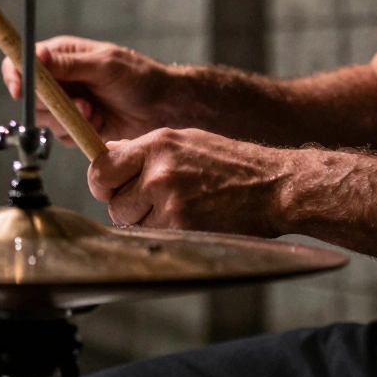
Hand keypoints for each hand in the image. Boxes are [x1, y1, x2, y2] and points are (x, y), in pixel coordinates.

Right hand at [1, 36, 180, 145]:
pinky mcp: (75, 125)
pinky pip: (61, 136)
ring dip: (68, 120)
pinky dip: (79, 133)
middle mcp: (59, 79)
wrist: (162, 108)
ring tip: (95, 113)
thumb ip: (69, 64)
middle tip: (81, 105)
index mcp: (61, 55)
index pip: (22, 62)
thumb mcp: (105, 65)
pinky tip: (100, 123)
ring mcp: (66, 103)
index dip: (15, 75)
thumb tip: (35, 57)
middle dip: (52, 106)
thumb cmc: (139, 77)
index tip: (19, 90)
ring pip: (44, 119)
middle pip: (30, 96)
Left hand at [88, 127, 287, 235]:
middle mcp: (158, 171)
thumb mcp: (185, 141)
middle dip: (127, 205)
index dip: (103, 182)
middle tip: (155, 201)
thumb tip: (107, 153)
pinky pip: (153, 236)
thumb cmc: (230, 163)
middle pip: (112, 201)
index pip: (101, 168)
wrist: (274, 186)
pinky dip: (165, 233)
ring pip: (130, 222)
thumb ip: (143, 149)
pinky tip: (189, 220)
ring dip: (146, 222)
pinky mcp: (182, 226)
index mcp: (156, 144)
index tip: (111, 188)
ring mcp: (169, 201)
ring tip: (178, 208)